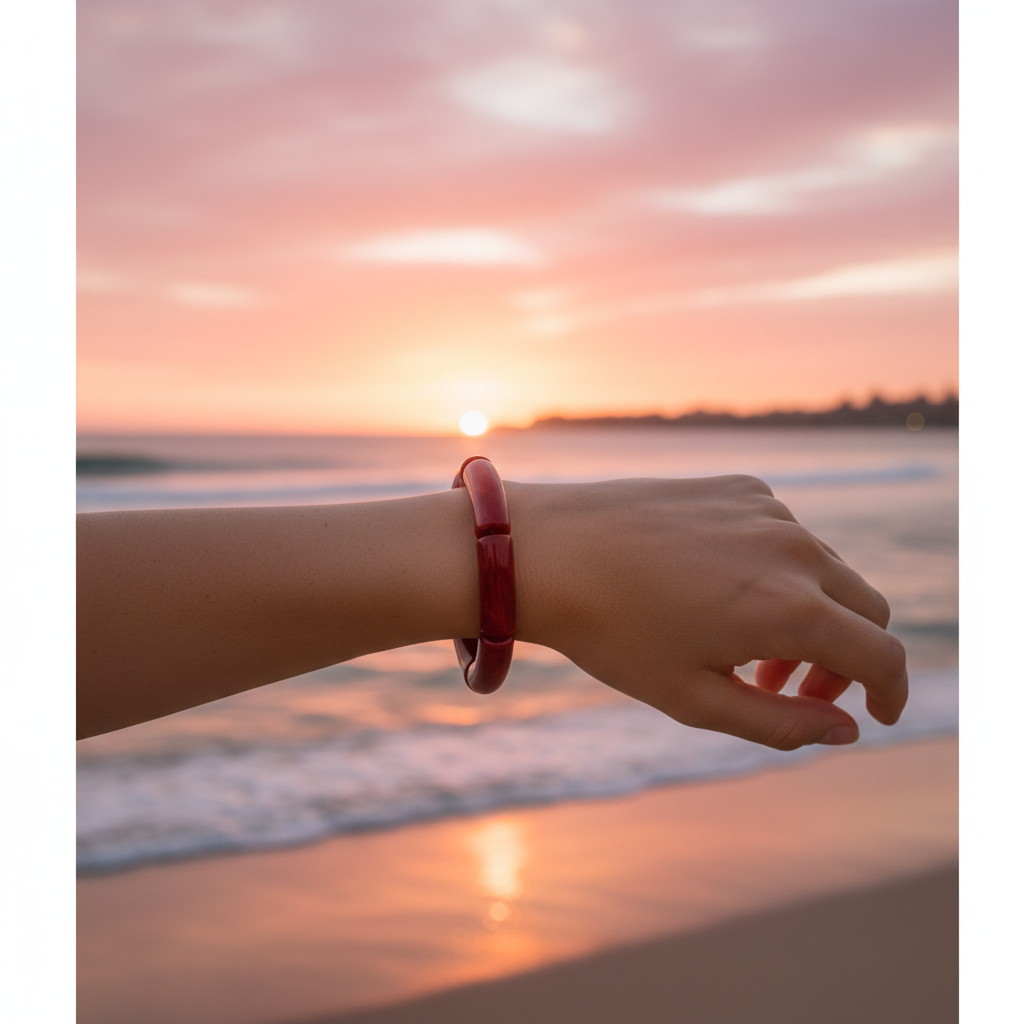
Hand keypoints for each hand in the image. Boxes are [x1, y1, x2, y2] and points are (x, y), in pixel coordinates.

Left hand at [508, 475, 906, 749]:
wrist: (549, 552)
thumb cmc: (614, 634)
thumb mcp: (696, 699)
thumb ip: (783, 724)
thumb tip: (847, 729)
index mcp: (792, 608)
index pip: (883, 656)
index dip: (892, 694)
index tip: (876, 715)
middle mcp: (794, 550)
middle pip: (866, 610)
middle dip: (847, 659)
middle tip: (790, 687)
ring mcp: (768, 510)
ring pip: (826, 571)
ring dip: (810, 614)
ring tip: (746, 646)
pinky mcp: (740, 487)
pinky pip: (787, 534)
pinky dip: (780, 571)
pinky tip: (721, 591)